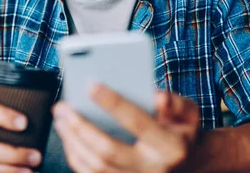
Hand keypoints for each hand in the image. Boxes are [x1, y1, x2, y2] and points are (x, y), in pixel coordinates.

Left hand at [53, 85, 199, 172]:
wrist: (184, 163)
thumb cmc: (180, 130)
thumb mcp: (189, 113)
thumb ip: (176, 102)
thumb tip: (157, 96)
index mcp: (170, 147)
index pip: (138, 123)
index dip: (114, 103)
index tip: (91, 85)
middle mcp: (151, 169)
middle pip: (108, 151)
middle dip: (81, 127)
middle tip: (63, 106)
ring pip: (95, 166)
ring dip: (72, 140)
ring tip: (60, 117)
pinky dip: (74, 155)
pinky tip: (66, 135)